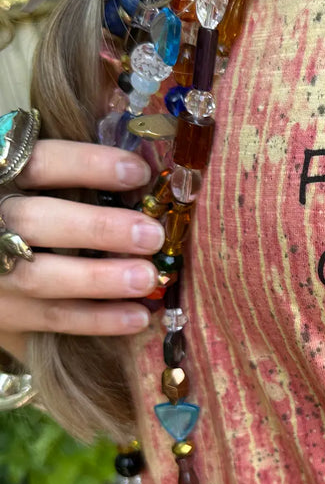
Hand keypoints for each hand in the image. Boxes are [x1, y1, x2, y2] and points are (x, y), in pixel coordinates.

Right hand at [0, 139, 164, 361]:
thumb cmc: (31, 219)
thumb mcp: (37, 190)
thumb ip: (73, 184)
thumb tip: (143, 184)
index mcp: (1, 179)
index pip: (38, 164)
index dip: (88, 165)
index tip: (140, 173)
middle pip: (35, 221)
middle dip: (98, 228)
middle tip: (151, 236)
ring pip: (41, 277)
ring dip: (101, 279)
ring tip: (147, 278)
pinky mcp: (3, 314)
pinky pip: (51, 318)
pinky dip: (97, 319)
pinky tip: (138, 317)